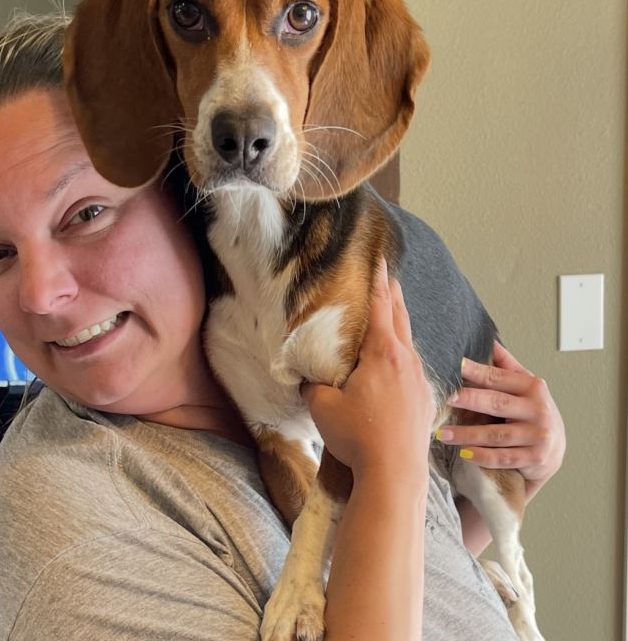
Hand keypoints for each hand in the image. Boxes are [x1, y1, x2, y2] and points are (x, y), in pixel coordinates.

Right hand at [301, 258, 434, 481]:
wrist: (395, 473)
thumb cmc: (358, 436)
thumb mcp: (323, 407)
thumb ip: (314, 386)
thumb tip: (310, 380)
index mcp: (382, 354)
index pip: (380, 308)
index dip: (378, 283)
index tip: (381, 263)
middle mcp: (406, 361)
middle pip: (400, 319)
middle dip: (394, 296)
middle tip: (390, 278)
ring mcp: (420, 381)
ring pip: (409, 344)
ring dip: (400, 326)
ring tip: (393, 318)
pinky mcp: (426, 401)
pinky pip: (414, 369)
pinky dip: (405, 357)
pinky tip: (399, 367)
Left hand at [437, 341, 564, 496]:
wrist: (555, 449)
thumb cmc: (532, 412)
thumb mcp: (525, 386)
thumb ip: (507, 366)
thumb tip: (489, 340)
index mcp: (533, 387)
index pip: (498, 377)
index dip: (476, 371)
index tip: (455, 365)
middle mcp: (538, 410)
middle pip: (496, 403)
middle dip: (468, 400)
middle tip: (446, 397)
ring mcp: (538, 436)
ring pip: (496, 434)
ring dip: (466, 434)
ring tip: (443, 433)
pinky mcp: (535, 459)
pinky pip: (503, 458)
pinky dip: (481, 456)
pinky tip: (463, 453)